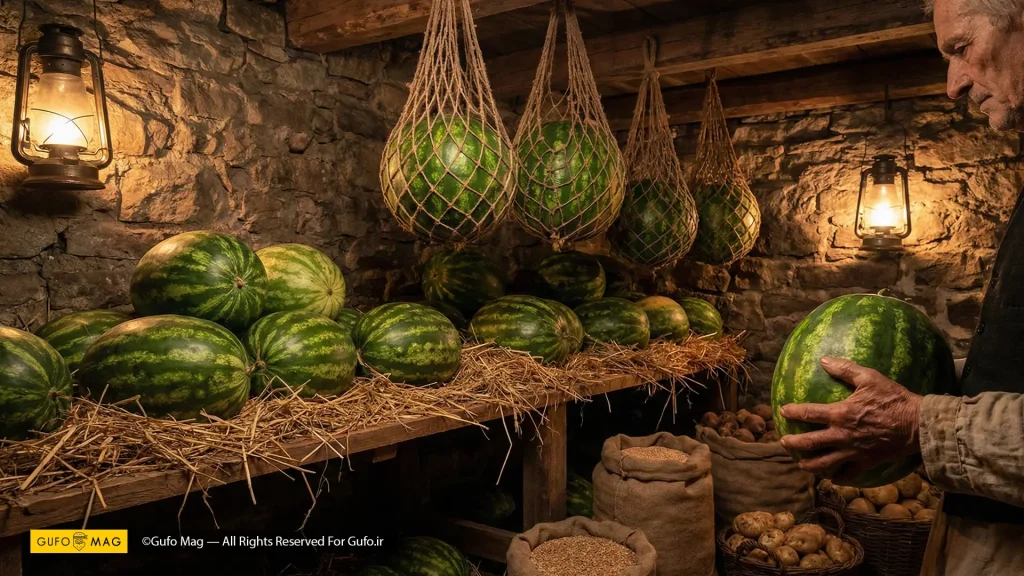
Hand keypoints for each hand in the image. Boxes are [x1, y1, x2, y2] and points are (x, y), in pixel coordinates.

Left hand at [779, 356, 923, 482]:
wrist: (917, 424)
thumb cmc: (893, 399)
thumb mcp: (869, 378)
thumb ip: (845, 369)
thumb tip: (824, 360)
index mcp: (840, 414)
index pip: (808, 413)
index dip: (792, 412)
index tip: (783, 410)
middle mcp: (842, 435)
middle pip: (809, 443)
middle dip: (793, 443)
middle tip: (783, 442)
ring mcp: (852, 452)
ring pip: (824, 463)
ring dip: (809, 465)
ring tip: (801, 464)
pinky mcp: (865, 463)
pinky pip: (848, 475)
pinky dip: (838, 478)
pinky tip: (832, 478)